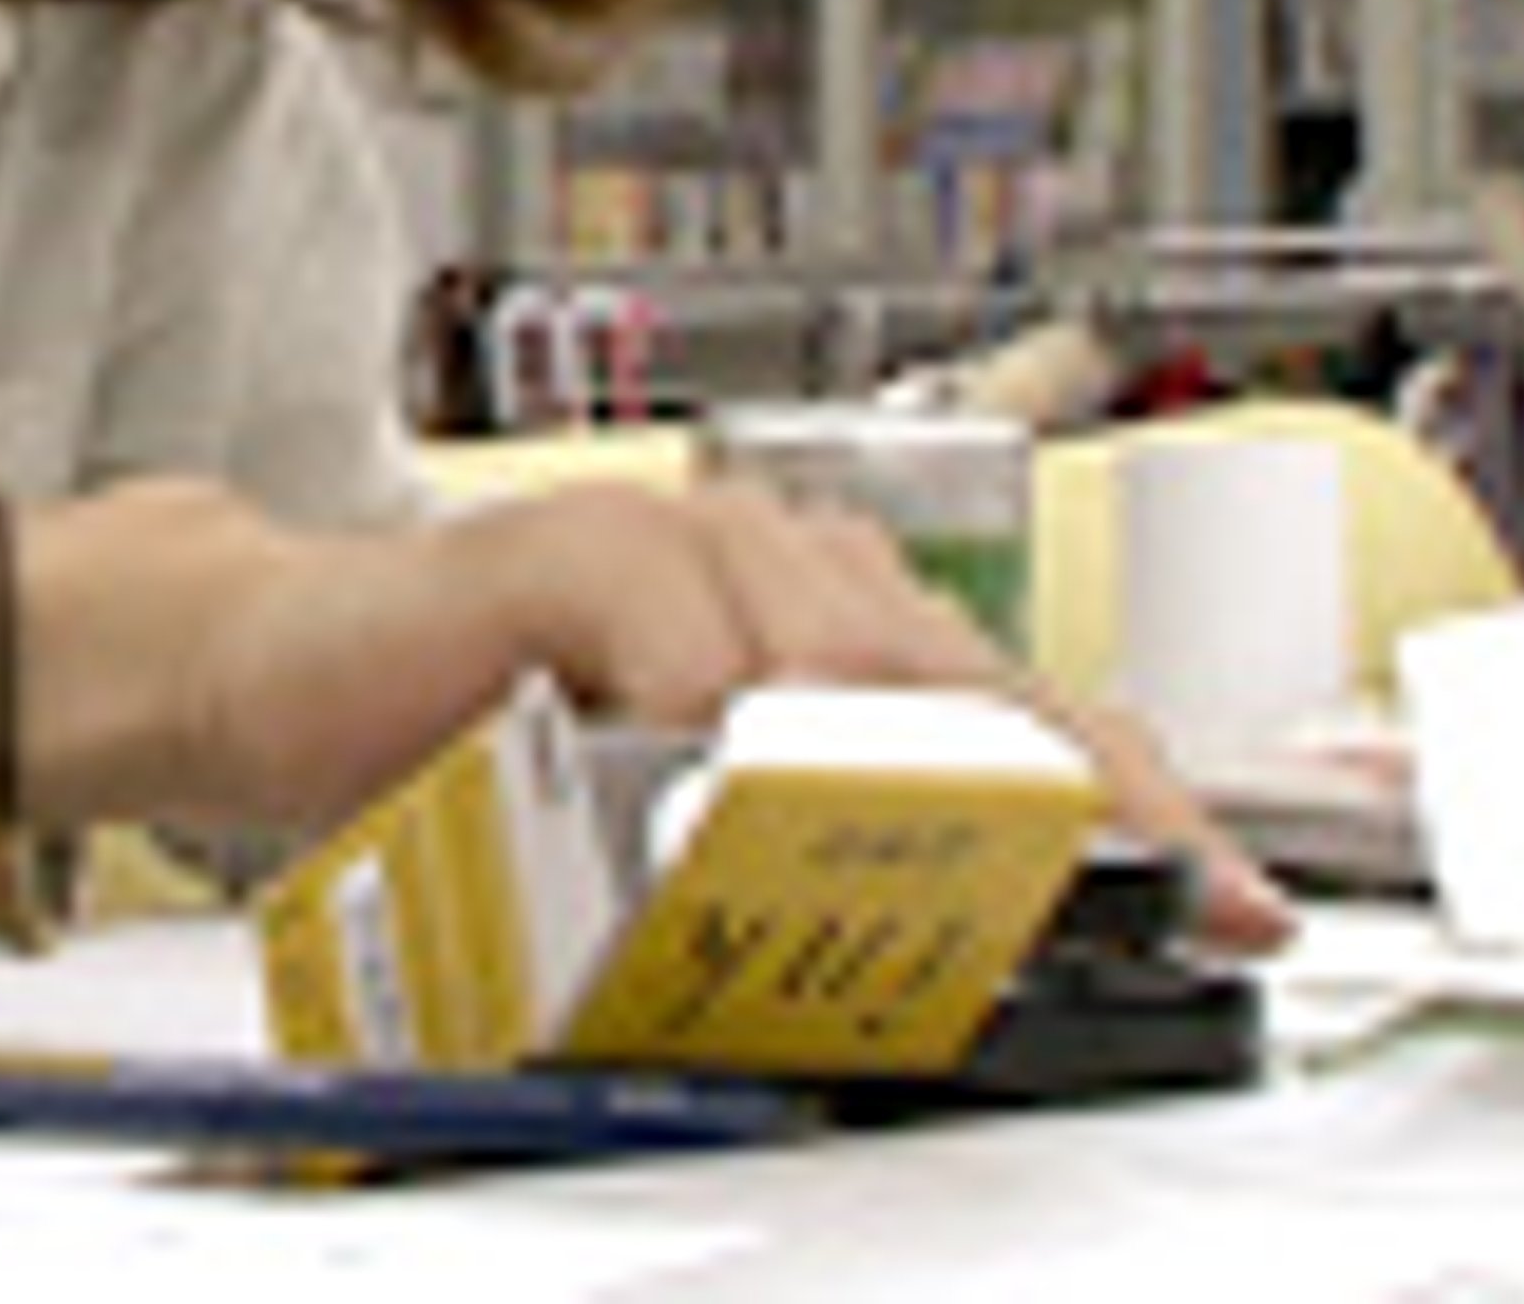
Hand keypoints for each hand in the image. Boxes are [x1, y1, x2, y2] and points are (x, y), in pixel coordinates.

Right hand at [20, 475, 1293, 953]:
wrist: (279, 674)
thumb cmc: (473, 753)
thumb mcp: (667, 833)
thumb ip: (789, 867)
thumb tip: (941, 978)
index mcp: (820, 623)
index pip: (1022, 712)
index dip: (1146, 804)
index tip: (1245, 906)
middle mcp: (776, 564)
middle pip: (971, 682)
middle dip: (1059, 804)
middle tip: (1126, 911)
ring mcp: (681, 544)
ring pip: (848, 652)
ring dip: (895, 774)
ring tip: (936, 880)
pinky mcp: (572, 550)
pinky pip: (682, 631)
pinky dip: (715, 706)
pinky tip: (719, 773)